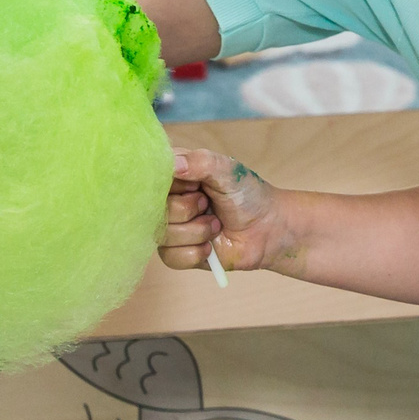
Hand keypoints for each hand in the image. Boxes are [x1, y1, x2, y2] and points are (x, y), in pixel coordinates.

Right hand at [159, 149, 290, 272]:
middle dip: (188, 209)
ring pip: (162, 235)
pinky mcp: (177, 252)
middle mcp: (168, 201)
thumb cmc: (248, 194)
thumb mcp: (227, 170)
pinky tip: (211, 245)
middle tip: (208, 204)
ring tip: (216, 224)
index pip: (150, 178)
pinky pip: (171, 257)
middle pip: (154, 210)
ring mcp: (171, 227)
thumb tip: (173, 164)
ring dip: (197, 231)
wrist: (268, 229)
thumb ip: (201, 162)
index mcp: (175, 174)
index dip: (173, 185)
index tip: (195, 184)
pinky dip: (196, 252)